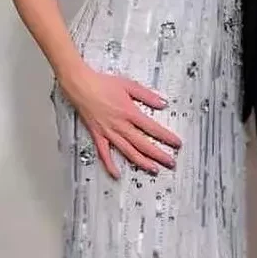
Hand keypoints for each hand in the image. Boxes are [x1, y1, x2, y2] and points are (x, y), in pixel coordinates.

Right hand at [60, 66, 180, 177]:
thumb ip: (147, 95)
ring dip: (142, 162)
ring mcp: (108, 132)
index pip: (152, 128)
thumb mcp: (129, 85)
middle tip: (170, 162)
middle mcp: (120, 125)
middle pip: (143, 144)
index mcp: (129, 112)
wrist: (80, 85)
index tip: (176, 144)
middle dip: (159, 155)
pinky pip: (104, 153)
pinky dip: (110, 165)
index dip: (166, 137)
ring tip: (153, 169)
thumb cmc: (102, 83)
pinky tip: (116, 174)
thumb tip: (162, 103)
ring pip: (128, 151)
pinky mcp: (97, 135)